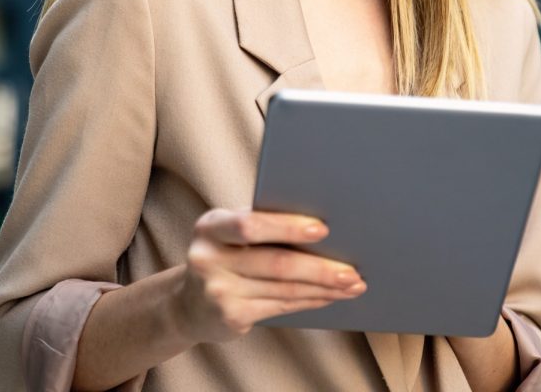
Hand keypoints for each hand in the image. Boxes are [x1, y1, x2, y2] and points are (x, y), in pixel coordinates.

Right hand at [177, 208, 365, 343]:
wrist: (188, 304)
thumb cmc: (224, 254)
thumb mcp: (229, 232)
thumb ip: (260, 223)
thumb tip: (320, 226)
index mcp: (211, 226)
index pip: (250, 224)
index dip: (288, 227)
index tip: (322, 229)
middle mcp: (209, 258)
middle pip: (275, 262)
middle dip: (319, 267)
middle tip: (351, 269)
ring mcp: (218, 291)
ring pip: (283, 288)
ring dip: (323, 287)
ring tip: (352, 283)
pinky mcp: (230, 317)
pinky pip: (280, 306)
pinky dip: (310, 300)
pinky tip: (330, 296)